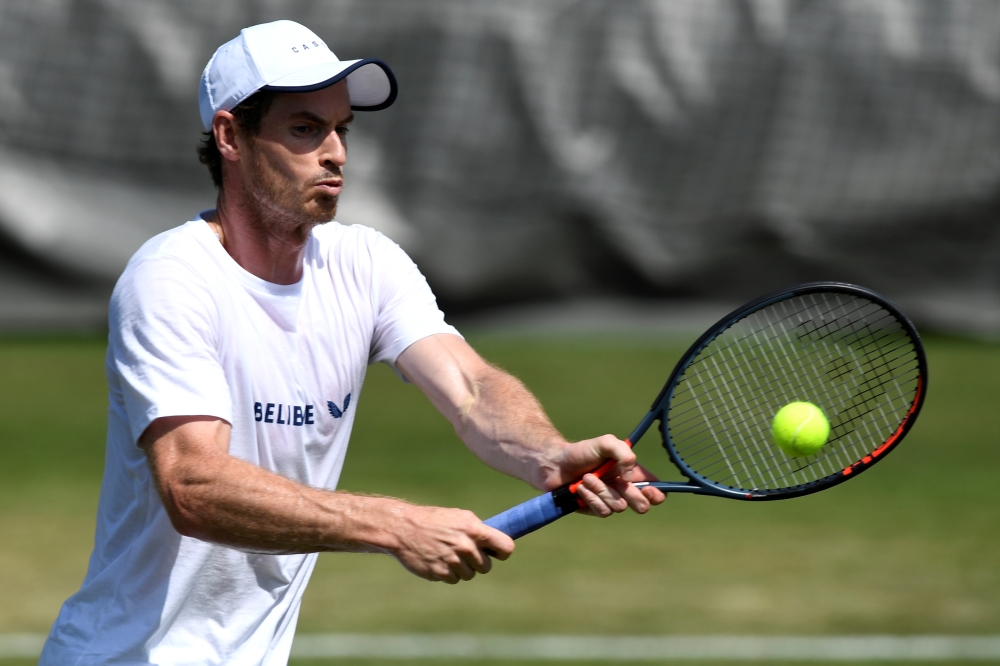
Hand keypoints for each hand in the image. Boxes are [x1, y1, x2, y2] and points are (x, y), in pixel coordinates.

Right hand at [386, 504, 514, 583]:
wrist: (403, 528)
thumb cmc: (433, 520)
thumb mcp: (459, 517)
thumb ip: (478, 530)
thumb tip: (496, 543)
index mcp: (474, 529)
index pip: (506, 547)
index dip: (502, 552)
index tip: (496, 553)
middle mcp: (466, 546)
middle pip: (486, 566)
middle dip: (477, 561)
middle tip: (463, 552)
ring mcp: (453, 561)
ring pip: (470, 575)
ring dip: (462, 568)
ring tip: (447, 554)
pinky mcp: (440, 573)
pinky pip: (454, 580)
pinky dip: (448, 573)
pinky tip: (438, 560)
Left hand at [550, 435, 666, 516]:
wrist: (554, 463)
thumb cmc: (581, 451)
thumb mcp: (606, 443)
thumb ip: (624, 454)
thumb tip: (631, 478)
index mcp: (631, 473)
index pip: (656, 490)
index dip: (657, 494)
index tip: (648, 489)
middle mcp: (623, 488)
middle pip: (642, 505)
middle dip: (631, 495)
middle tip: (618, 482)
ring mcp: (609, 500)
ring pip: (619, 507)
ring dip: (603, 491)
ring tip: (587, 477)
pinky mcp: (595, 509)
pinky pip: (603, 512)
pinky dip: (592, 498)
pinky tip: (580, 488)